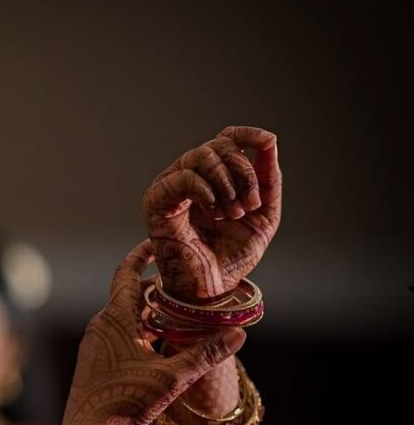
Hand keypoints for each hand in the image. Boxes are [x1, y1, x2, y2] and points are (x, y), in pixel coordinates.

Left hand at [52, 241, 245, 424]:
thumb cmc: (125, 402)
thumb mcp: (172, 378)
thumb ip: (205, 354)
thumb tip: (239, 333)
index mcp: (116, 318)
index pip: (128, 273)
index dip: (143, 254)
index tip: (158, 242)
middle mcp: (101, 326)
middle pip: (131, 295)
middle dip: (157, 290)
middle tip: (183, 286)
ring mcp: (95, 344)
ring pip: (125, 317)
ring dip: (149, 313)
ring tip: (176, 317)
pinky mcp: (93, 361)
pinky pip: (117, 335)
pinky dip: (138, 332)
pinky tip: (156, 348)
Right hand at [142, 126, 280, 299]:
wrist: (212, 289)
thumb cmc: (232, 257)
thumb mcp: (263, 215)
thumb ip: (267, 180)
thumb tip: (269, 143)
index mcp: (213, 178)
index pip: (226, 140)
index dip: (247, 134)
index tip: (267, 141)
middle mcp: (190, 176)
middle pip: (218, 147)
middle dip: (242, 173)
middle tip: (248, 206)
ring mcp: (171, 187)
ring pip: (201, 156)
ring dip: (226, 183)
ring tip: (232, 213)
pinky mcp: (156, 202)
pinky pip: (183, 177)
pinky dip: (206, 190)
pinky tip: (215, 211)